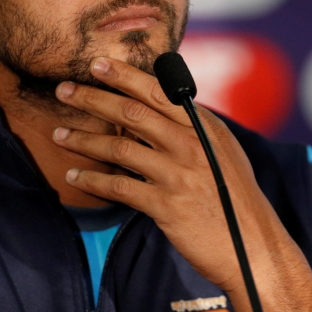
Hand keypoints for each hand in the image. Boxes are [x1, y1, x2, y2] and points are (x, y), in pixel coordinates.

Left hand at [51, 56, 288, 291]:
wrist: (253, 247)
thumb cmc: (236, 200)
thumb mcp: (224, 154)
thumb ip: (194, 131)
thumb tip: (162, 108)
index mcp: (205, 127)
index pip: (159, 92)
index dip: (124, 76)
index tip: (96, 64)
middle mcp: (191, 145)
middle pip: (133, 113)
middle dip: (93, 98)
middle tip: (64, 90)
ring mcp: (179, 174)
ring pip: (120, 147)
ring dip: (84, 139)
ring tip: (58, 134)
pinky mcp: (166, 206)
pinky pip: (119, 186)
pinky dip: (91, 180)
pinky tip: (74, 177)